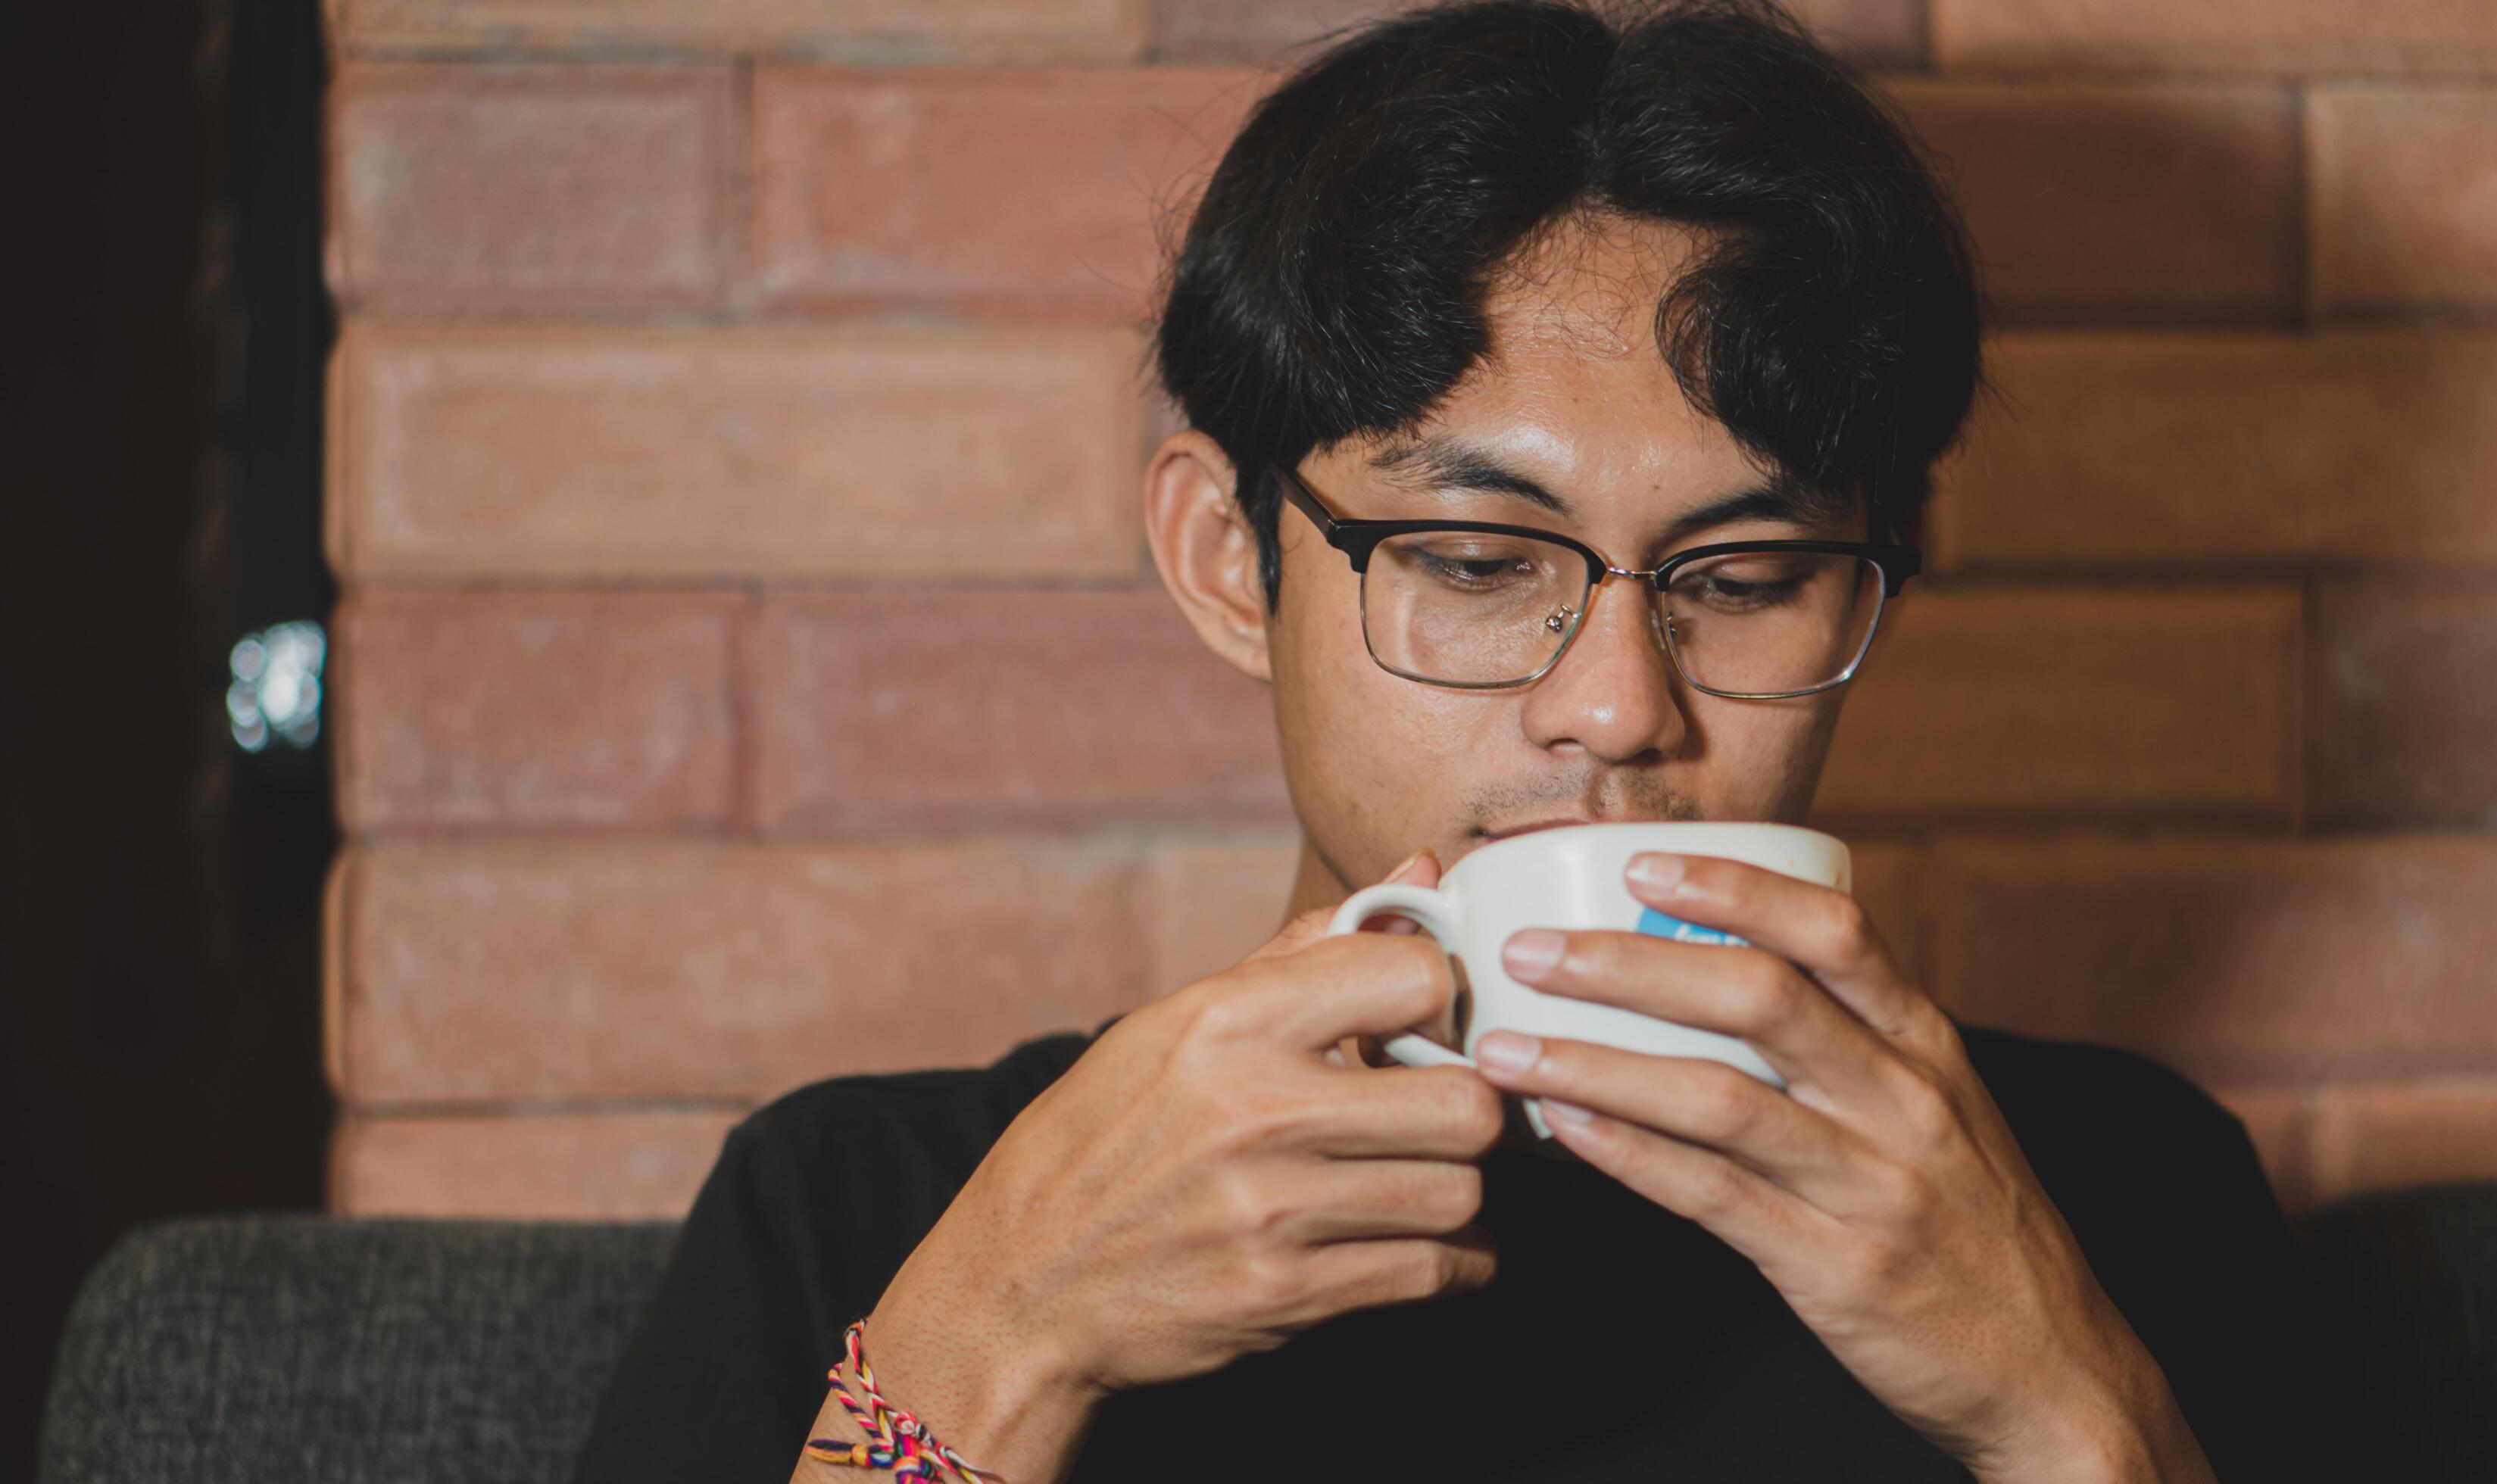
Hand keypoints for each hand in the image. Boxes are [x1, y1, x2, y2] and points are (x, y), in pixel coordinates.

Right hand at [839, 851, 1503, 1483]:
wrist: (1021, 1286)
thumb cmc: (1102, 1141)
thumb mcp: (1178, 1024)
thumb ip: (1308, 952)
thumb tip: (1421, 874)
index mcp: (1227, 1020)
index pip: (1412, 979)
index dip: (1440, 1001)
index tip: (1426, 1028)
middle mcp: (1254, 1110)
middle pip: (1463, 1103)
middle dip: (1471, 1110)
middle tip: (1441, 1115)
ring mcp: (1272, 1210)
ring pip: (1458, 1191)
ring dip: (1456, 1190)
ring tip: (1423, 1181)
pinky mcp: (1287, 1297)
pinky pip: (1430, 1272)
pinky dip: (1451, 1263)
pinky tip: (1422, 1245)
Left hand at [1468, 852, 2215, 1483]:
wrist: (2053, 1368)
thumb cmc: (1967, 1220)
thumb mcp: (1937, 1106)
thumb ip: (1848, 1037)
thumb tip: (1715, 965)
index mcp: (1925, 1044)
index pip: (1833, 929)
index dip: (1734, 885)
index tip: (1642, 861)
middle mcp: (1904, 1101)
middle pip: (1758, 998)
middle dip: (1629, 964)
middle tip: (1531, 950)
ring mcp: (1871, 1186)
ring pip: (1719, 1098)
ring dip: (1597, 1064)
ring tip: (1505, 1049)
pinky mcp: (1837, 1268)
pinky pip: (1715, 1198)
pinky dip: (1632, 1158)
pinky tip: (1567, 1131)